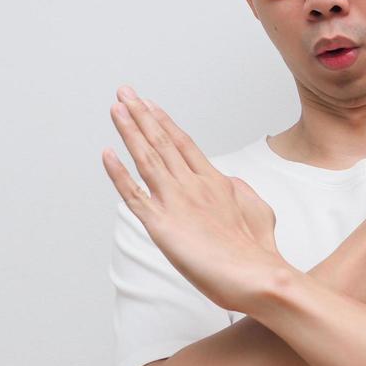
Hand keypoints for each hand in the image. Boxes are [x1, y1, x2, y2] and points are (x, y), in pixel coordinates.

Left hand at [101, 86, 290, 312]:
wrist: (257, 274)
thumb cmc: (259, 251)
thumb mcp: (257, 210)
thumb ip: (239, 191)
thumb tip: (228, 181)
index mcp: (215, 181)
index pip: (184, 143)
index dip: (164, 122)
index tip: (149, 105)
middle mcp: (193, 185)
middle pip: (162, 141)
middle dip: (141, 114)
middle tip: (125, 91)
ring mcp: (176, 202)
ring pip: (147, 157)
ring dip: (129, 130)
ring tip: (116, 107)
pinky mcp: (161, 224)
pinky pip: (132, 194)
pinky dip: (117, 173)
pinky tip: (107, 153)